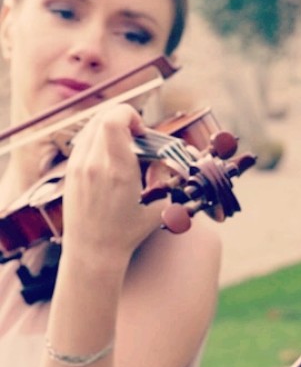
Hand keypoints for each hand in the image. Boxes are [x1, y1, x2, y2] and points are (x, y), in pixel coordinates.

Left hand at [61, 105, 163, 260]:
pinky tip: (110, 156)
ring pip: (90, 126)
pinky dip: (98, 138)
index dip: (130, 115)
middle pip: (102, 117)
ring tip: (124, 145)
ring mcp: (78, 166)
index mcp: (117, 170)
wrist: (93, 250)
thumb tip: (164, 161)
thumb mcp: (157, 207)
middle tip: (137, 135)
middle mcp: (93, 164)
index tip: (142, 131)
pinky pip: (83, 141)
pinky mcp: (70, 171)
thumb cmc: (127, 232)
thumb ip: (162, 179)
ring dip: (110, 127)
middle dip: (123, 119)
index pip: (114, 120)